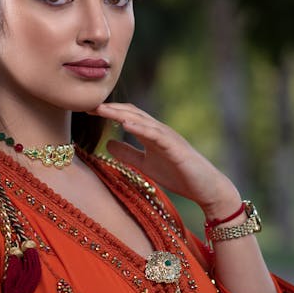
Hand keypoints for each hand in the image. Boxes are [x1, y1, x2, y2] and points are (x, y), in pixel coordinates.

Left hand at [91, 103, 240, 218]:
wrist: (206, 188)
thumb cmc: (179, 174)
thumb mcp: (145, 165)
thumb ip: (128, 154)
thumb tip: (107, 145)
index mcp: (151, 134)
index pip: (127, 116)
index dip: (108, 112)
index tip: (88, 110)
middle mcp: (159, 131)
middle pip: (132, 113)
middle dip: (110, 108)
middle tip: (88, 105)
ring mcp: (168, 137)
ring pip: (142, 120)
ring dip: (121, 114)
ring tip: (102, 110)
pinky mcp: (176, 148)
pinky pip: (156, 135)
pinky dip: (141, 128)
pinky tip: (126, 125)